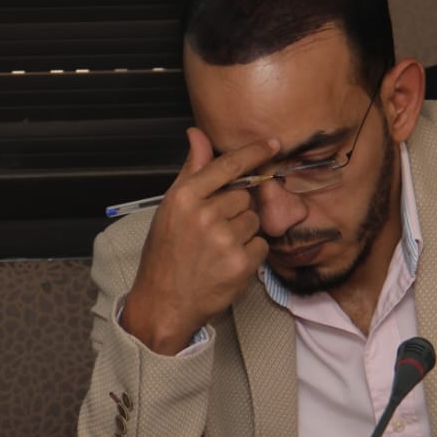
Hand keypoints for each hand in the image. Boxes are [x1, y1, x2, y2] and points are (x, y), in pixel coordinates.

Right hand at [121, 127, 277, 353]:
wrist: (164, 303)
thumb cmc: (165, 255)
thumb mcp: (170, 209)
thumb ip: (191, 170)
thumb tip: (197, 133)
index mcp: (185, 197)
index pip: (227, 166)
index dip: (253, 152)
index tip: (272, 143)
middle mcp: (205, 215)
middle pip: (244, 196)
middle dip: (236, 210)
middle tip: (214, 230)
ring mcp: (224, 240)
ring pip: (254, 221)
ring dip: (243, 233)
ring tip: (218, 249)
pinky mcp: (241, 263)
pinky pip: (261, 245)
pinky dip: (250, 254)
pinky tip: (227, 263)